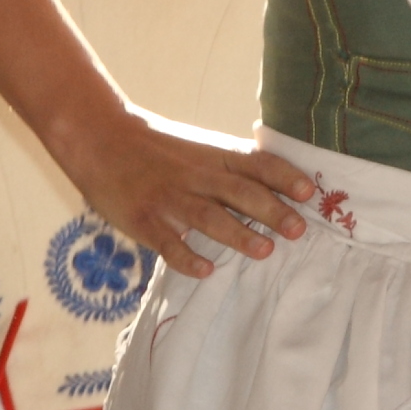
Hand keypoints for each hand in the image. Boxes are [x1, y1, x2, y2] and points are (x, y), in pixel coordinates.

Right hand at [54, 108, 309, 278]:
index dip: (284, 177)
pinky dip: (187, 258)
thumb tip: (280, 182)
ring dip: (238, 234)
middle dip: (271, 210)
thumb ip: (233, 165)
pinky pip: (168, 242)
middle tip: (298, 229)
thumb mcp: (199, 147)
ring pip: (209, 218)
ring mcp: (169, 199)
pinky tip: (205, 271)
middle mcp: (196, 176)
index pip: (256, 164)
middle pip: (239, 192)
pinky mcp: (145, 220)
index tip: (309, 191)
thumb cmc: (159, 148)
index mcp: (213, 156)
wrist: (101, 139)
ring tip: (265, 250)